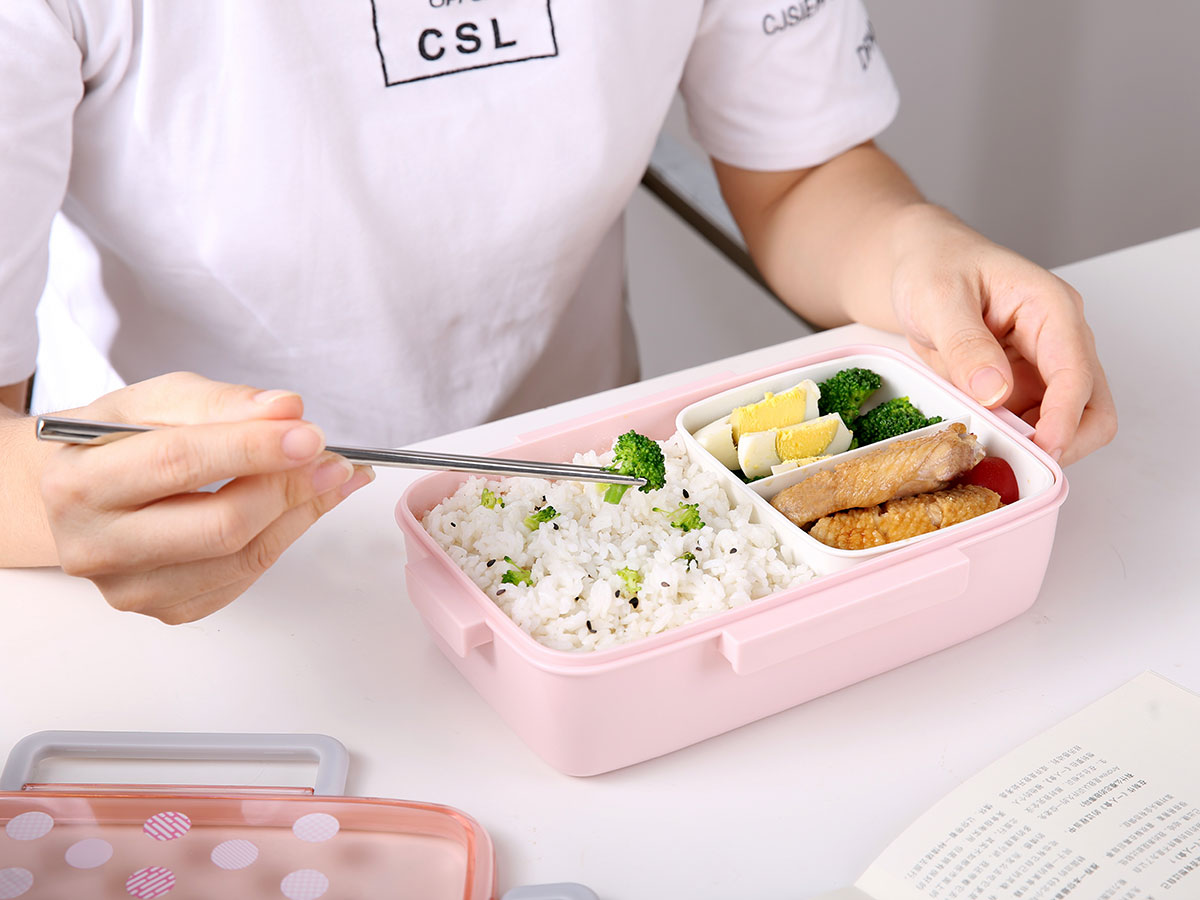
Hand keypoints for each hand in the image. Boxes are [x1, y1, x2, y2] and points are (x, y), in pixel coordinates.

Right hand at [38, 372, 373, 622]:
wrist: (78, 496)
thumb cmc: (115, 444)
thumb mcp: (151, 401)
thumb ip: (219, 402)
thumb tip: (286, 410)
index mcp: (79, 482)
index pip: (178, 463)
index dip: (252, 448)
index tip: (308, 434)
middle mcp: (97, 545)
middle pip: (219, 524)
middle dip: (288, 487)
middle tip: (333, 459)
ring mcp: (131, 587)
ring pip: (242, 556)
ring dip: (300, 513)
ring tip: (333, 476)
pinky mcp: (167, 608)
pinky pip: (244, 577)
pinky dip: (285, 536)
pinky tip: (305, 505)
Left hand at [888, 206, 1116, 464]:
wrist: (919, 265)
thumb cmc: (933, 266)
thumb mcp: (939, 297)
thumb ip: (966, 344)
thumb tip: (994, 393)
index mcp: (1051, 308)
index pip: (1076, 373)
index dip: (1064, 418)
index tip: (1042, 450)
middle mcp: (1060, 341)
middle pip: (1092, 409)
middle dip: (1064, 443)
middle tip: (1016, 463)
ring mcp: (1042, 369)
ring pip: (1064, 426)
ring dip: (1033, 448)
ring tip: (987, 453)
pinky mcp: (1021, 389)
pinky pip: (1028, 428)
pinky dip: (1010, 443)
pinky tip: (979, 442)